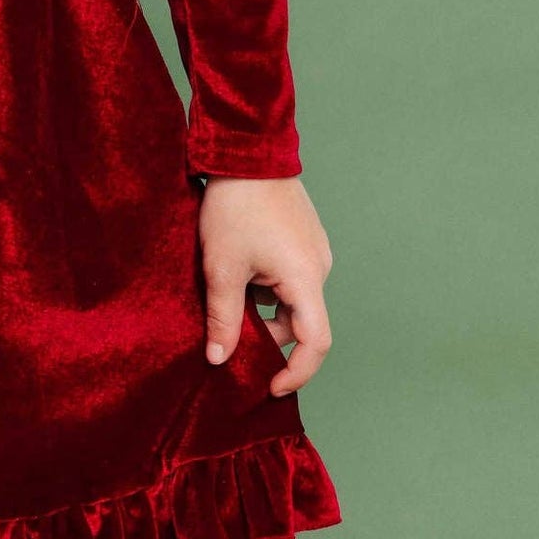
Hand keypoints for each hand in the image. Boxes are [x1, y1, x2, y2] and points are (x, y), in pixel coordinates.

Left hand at [198, 176, 333, 397]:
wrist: (248, 152)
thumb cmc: (235, 206)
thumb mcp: (221, 267)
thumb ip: (223, 318)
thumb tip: (220, 359)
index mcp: (305, 278)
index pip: (315, 343)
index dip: (295, 372)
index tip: (269, 386)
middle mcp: (319, 268)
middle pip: (301, 323)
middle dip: (266, 336)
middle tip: (229, 335)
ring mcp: (314, 252)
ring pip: (292, 301)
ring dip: (262, 309)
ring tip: (227, 293)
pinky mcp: (304, 241)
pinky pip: (289, 279)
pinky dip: (266, 289)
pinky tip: (237, 273)